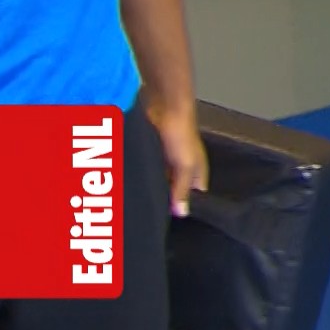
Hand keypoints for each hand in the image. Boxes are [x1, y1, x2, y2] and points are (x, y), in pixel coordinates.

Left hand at [145, 101, 207, 217]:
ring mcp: (167, 162)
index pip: (191, 198)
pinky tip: (133, 185)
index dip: (181, 208)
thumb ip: (182, 189)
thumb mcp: (185, 165)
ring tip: (137, 202)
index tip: (167, 223)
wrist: (165, 107)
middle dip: (164, 200)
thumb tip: (181, 213)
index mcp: (197, 173)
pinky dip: (143, 177)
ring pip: (159, 182)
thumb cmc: (182, 134)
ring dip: (151, 188)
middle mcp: (183, 170)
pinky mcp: (154, 155)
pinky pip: (148, 171)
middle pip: (174, 191)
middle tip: (147, 215)